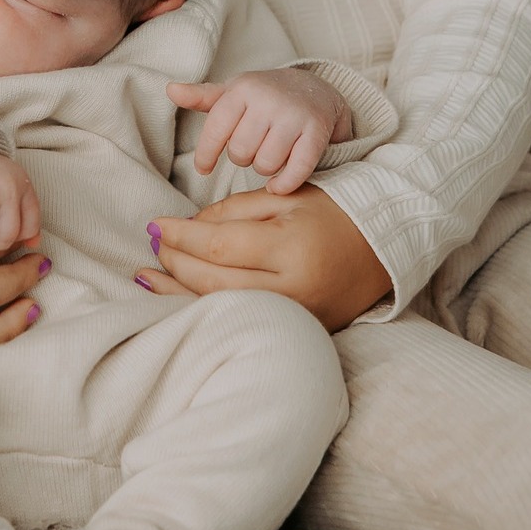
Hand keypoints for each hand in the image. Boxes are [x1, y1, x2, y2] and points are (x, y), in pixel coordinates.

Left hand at [140, 184, 391, 332]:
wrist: (383, 247)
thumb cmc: (332, 212)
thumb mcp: (285, 197)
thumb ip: (234, 211)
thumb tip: (187, 229)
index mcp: (290, 248)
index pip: (219, 246)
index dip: (181, 236)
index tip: (155, 224)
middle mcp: (292, 290)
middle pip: (215, 282)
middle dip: (175, 263)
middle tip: (153, 243)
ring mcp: (295, 319)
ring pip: (222, 308)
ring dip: (178, 293)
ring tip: (147, 276)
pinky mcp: (296, 332)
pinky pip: (240, 320)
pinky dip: (205, 310)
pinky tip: (178, 301)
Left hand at [168, 68, 353, 194]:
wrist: (315, 89)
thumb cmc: (264, 96)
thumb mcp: (233, 92)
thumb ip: (202, 96)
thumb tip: (170, 89)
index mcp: (243, 88)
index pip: (215, 129)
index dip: (206, 154)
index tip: (203, 168)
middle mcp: (268, 99)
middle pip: (240, 152)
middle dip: (242, 158)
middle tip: (250, 150)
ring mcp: (294, 115)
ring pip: (265, 164)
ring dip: (264, 170)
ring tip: (267, 157)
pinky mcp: (317, 132)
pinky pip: (296, 171)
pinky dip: (284, 184)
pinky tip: (280, 184)